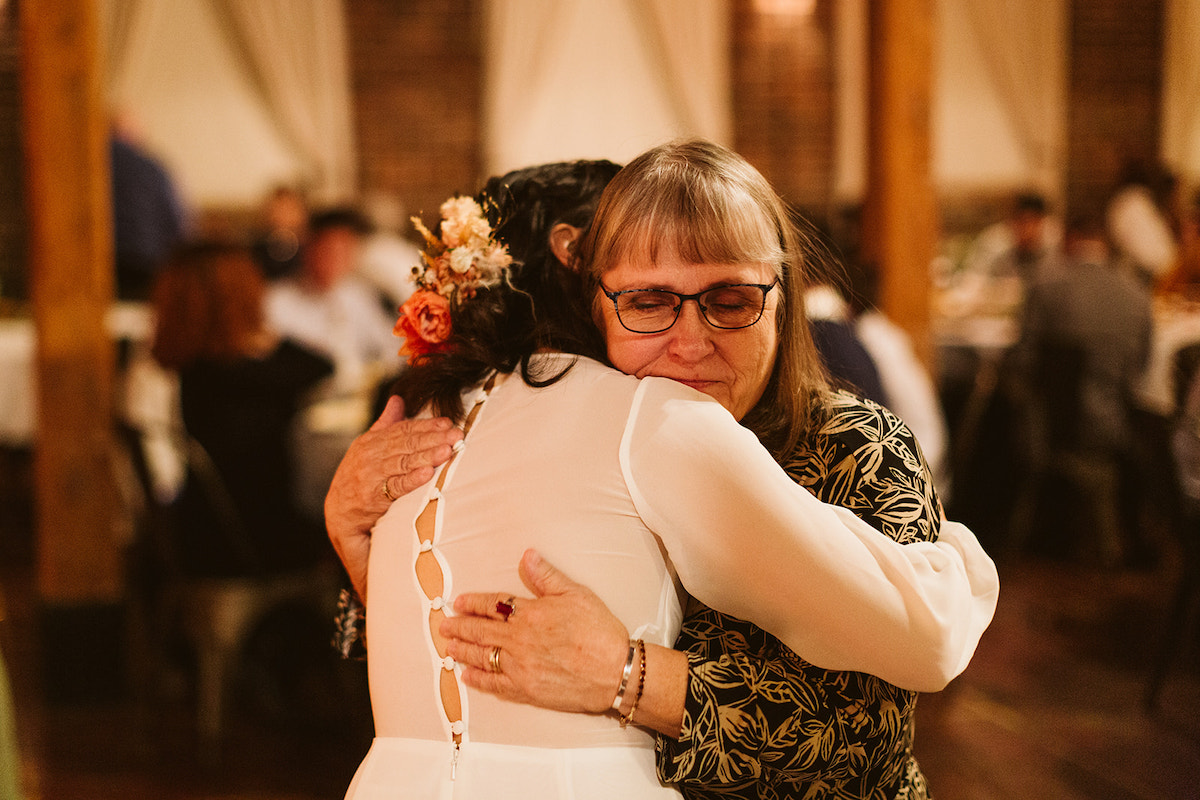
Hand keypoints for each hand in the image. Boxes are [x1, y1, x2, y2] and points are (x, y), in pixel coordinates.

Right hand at [324, 395, 462, 598]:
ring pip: (402, 463)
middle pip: (405, 444)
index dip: (426, 426)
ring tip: (447, 450)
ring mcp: (369, 477)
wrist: (338, 515)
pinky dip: (411, 479)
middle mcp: (369, 456)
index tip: (447, 423)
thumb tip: (398, 400)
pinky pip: (394, 487)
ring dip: (426, 456)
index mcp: (370, 441)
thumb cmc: (358, 478)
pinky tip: (428, 473)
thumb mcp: (368, 447)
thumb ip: (385, 424)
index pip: (402, 430)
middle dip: (433, 438)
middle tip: (456, 436)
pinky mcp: (372, 498)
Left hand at [441, 549, 629, 713]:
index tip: (459, 602)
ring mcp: (519, 667)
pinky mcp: (526, 690)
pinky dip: (478, 680)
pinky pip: (494, 684)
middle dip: (460, 627)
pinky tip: (467, 676)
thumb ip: (546, 577)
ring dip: (463, 651)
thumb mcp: (575, 594)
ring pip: (482, 657)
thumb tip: (527, 557)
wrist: (613, 671)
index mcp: (529, 614)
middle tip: (444, 625)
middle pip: (481, 631)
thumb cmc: (599, 631)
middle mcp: (518, 641)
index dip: (473, 603)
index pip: (493, 605)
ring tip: (449, 647)